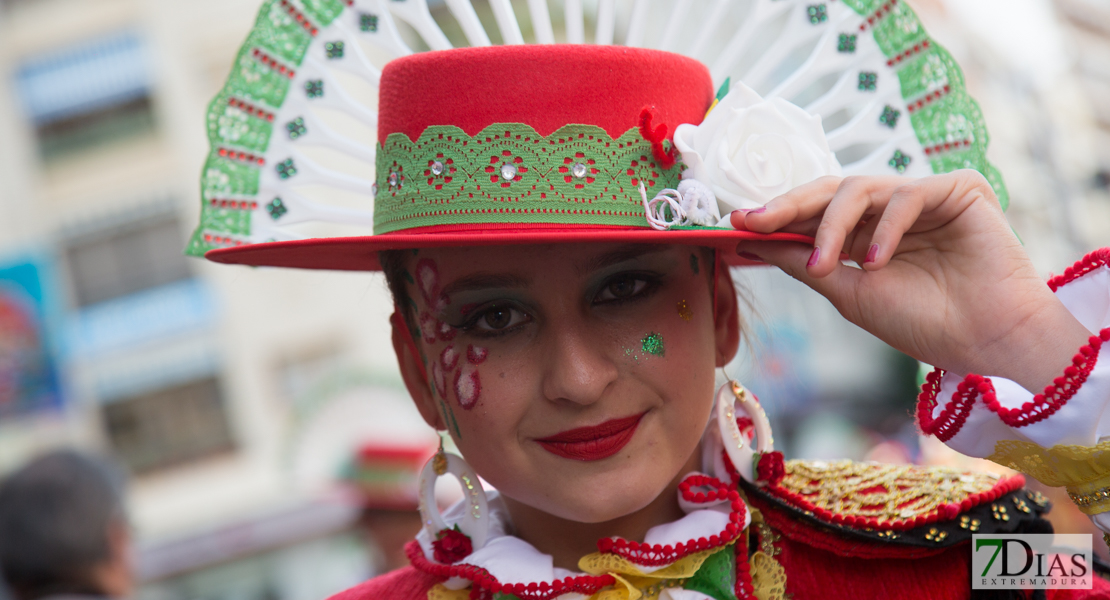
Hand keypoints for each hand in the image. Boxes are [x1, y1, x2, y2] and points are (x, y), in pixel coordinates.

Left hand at [732, 170, 1092, 391]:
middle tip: (752, 221)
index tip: (733, 226)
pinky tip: (876, 263)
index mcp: (864, 233)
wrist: (988, 342)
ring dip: (833, 226)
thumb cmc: (924, 322)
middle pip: (829, 191)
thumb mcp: (848, 293)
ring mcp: (923, 196)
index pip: (812, 214)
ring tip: (825, 265)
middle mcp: (890, 210)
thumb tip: (751, 242)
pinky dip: (885, 228)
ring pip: (860, 188)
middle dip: (787, 206)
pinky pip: (906, 195)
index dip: (774, 217)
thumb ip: (804, 263)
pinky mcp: (958, 189)